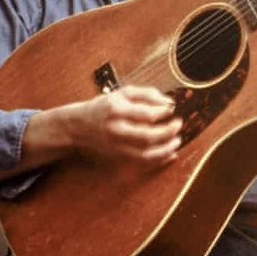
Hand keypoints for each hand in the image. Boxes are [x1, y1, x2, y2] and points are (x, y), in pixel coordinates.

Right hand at [54, 85, 182, 166]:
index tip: (172, 110)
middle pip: (147, 136)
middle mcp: (116, 130)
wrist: (78, 126)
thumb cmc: (102, 108)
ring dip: (166, 149)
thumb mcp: (121, 93)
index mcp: (116, 110)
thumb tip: (168, 102)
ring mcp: (116, 146)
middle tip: (178, 125)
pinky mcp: (118, 157)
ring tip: (177, 141)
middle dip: (168, 132)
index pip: (145, 114)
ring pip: (146, 153)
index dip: (163, 113)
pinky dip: (159, 159)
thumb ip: (146, 94)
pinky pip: (142, 162)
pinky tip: (169, 153)